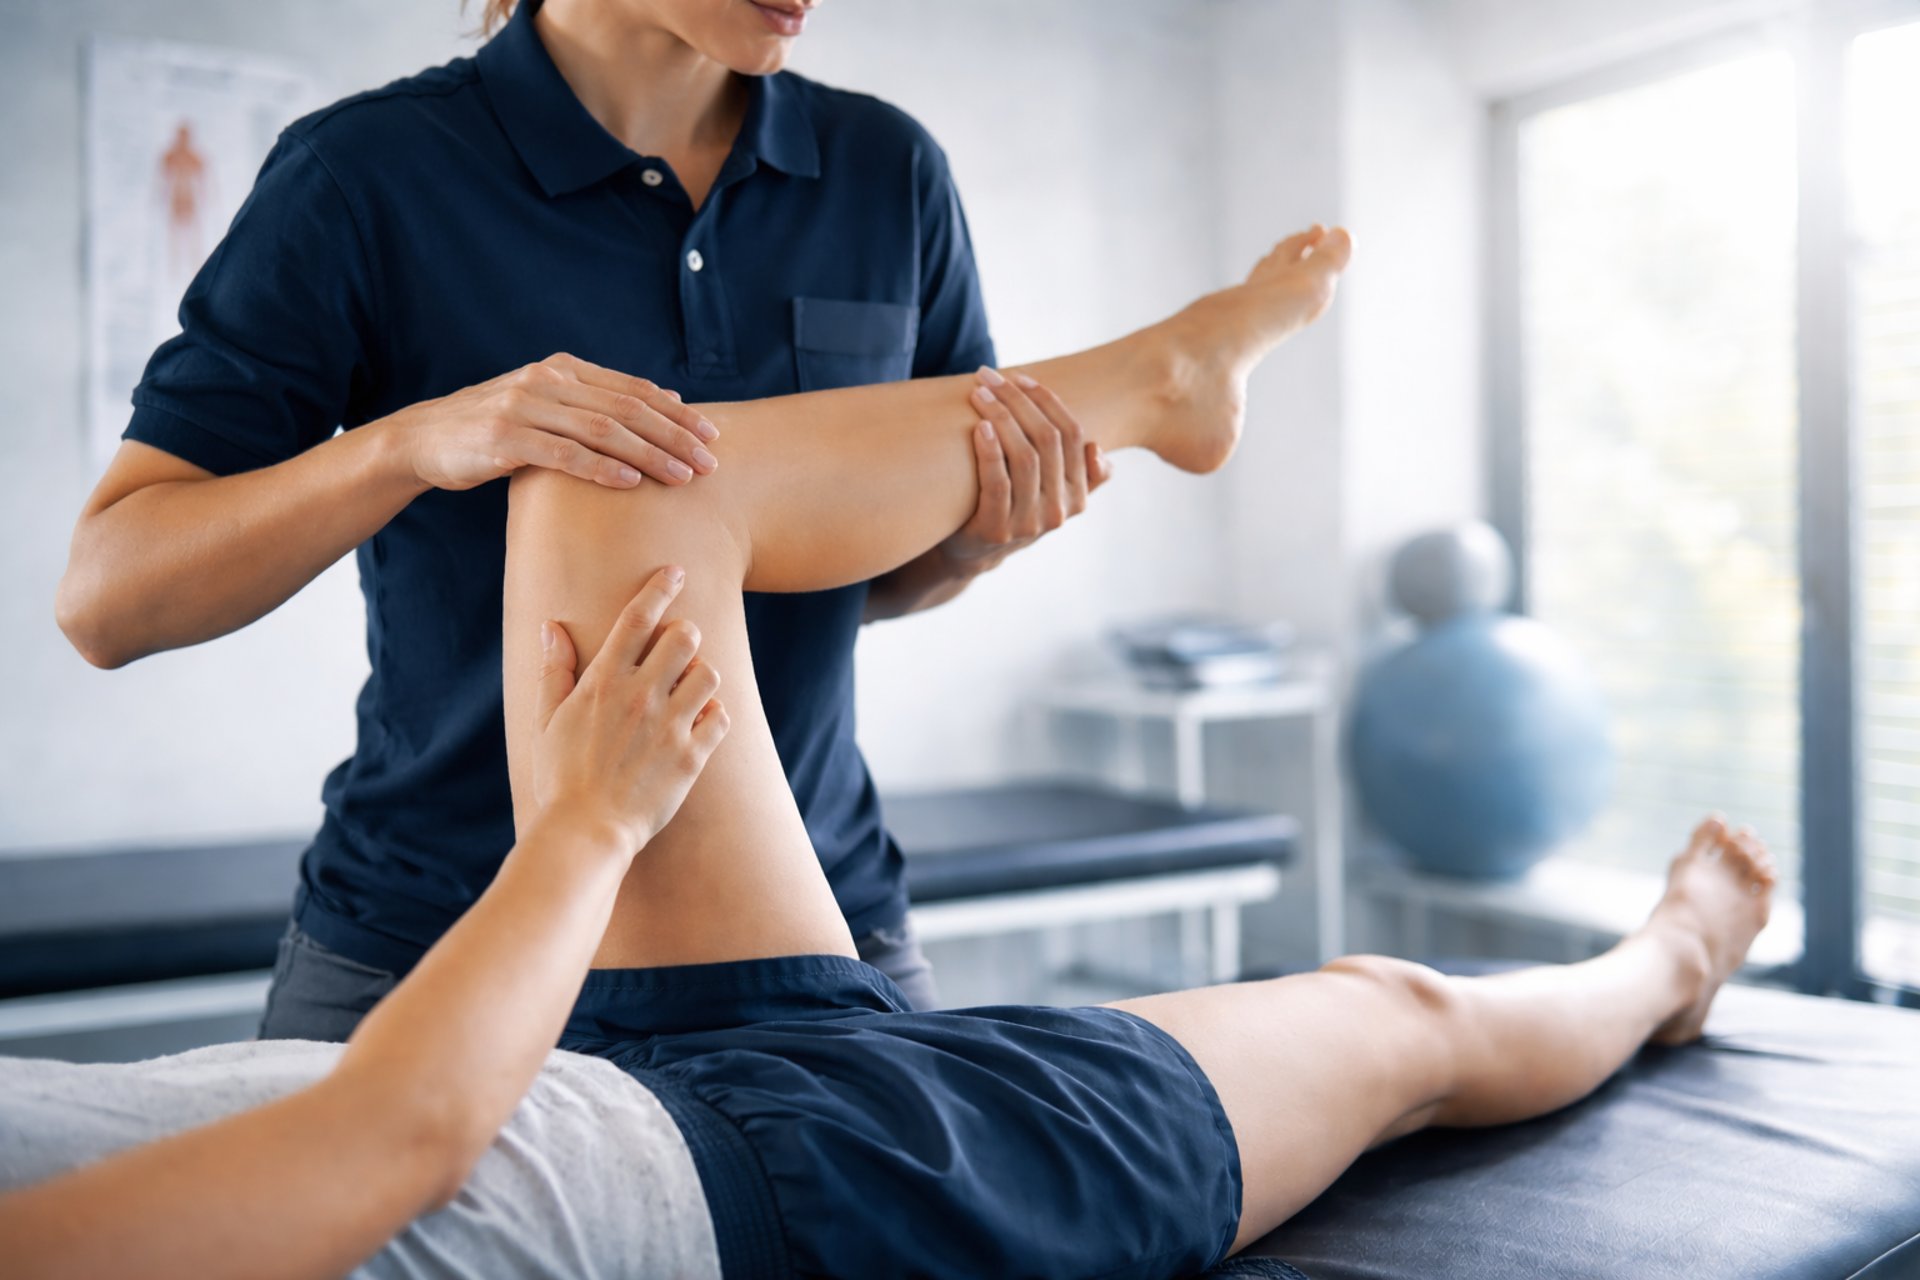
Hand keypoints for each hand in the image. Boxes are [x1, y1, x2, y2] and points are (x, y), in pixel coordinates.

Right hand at [388, 353, 720, 491]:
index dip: (677, 414)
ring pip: (602, 431)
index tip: (712, 437)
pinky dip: (602, 467)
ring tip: (682, 477)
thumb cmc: (495, 430)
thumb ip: (598, 402)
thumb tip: (667, 400)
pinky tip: (632, 482)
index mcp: (562, 369)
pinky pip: (564, 454)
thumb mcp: (547, 406)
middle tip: (709, 464)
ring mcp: (524, 407)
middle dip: (674, 437)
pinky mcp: (505, 439)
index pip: (633, 391)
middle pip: (626, 410)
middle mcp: (547, 381)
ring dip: (649, 455)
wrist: (423, 440)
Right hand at [530, 568, 729, 852]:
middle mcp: (640, 697)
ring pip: (709, 673)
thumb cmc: (560, 777)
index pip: (638, 618)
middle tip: (677, 649)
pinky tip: (699, 723)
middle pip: (685, 636)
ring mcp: (669, 727)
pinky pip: (721, 716)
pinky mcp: (691, 757)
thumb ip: (554, 671)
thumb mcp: (546, 721)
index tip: (676, 572)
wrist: (585, 832)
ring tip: (687, 690)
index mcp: (603, 682)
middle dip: (685, 635)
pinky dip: (714, 715)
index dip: (660, 587)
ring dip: (701, 675)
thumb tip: (551, 626)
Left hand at [941, 367, 1111, 573]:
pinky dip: (990, 451)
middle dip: (1017, 400)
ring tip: (979, 394)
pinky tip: (979, 427)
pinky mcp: (998, 531)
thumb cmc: (1013, 506)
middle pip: (1047, 440)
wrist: (975, 552)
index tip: (1019, 377)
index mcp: (1078, 495)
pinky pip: (998, 483)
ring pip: (1024, 457)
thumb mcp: (1051, 492)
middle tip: (989, 376)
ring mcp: (1030, 523)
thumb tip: (1097, 450)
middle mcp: (1059, 510)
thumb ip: (1079, 474)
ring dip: (1001, 417)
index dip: (1046, 400)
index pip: (1072, 434)